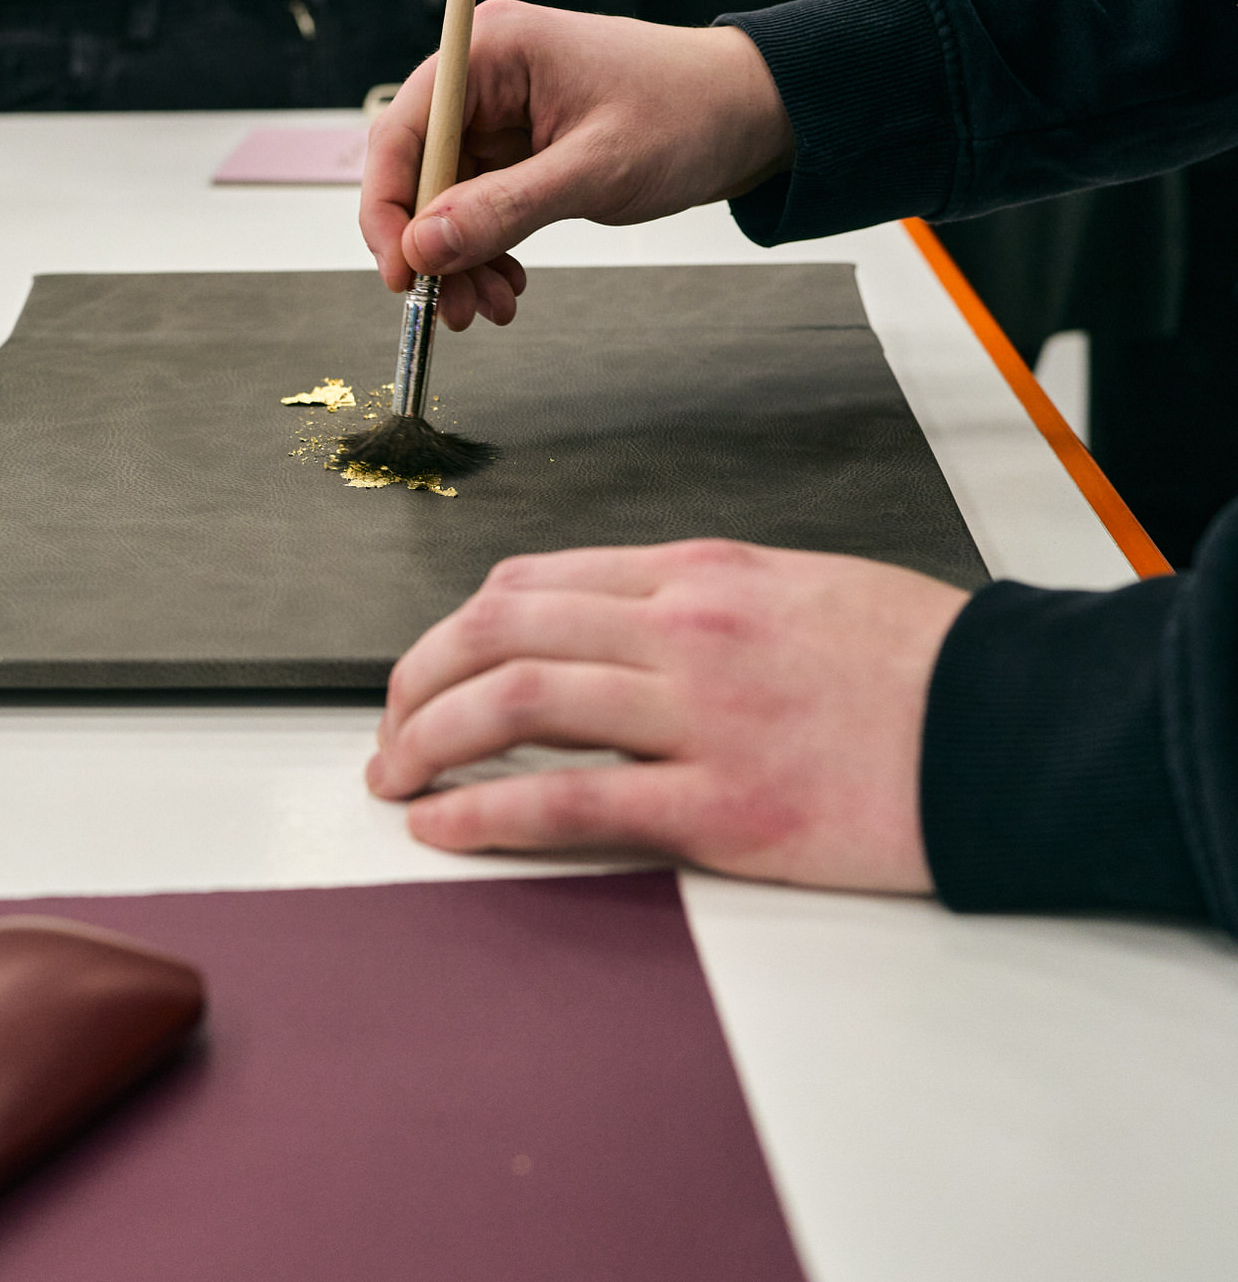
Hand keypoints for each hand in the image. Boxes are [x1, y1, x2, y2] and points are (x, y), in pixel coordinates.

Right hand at [360, 2, 793, 328]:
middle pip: (416, 172)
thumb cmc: (688, 112)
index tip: (403, 272)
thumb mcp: (593, 170)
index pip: (403, 132)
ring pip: (444, 201)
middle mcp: (485, 77)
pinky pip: (476, 208)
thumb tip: (425, 245)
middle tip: (450, 305)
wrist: (749, 115)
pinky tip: (507, 282)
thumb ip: (502, 209)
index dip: (389, 208)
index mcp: (493, 51)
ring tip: (488, 304)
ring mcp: (499, 114)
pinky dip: (485, 251)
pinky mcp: (517, 148)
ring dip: (459, 262)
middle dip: (431, 247)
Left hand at [366, 541, 970, 893]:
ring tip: (392, 778)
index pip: (534, 583)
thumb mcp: (801, 589)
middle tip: (386, 729)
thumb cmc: (920, 665)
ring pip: (516, 702)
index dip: (456, 630)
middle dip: (416, 681)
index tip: (428, 668)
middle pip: (500, 632)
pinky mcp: (721, 805)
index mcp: (701, 574)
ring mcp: (699, 716)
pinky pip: (569, 798)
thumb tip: (615, 629)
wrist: (1014, 728)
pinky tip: (443, 826)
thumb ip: (700, 604)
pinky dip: (486, 810)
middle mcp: (684, 631)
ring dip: (428, 740)